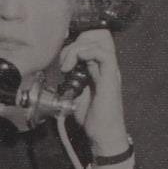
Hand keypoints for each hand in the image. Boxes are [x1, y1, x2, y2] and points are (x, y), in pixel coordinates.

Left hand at [58, 29, 130, 156]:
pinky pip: (103, 54)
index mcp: (99, 67)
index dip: (77, 39)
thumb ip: (70, 78)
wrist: (103, 134)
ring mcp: (110, 70)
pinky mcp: (111, 78)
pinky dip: (85, 54)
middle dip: (76, 41)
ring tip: (66, 66)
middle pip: (98, 34)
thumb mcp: (74, 92)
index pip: (93, 39)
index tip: (62, 54)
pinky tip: (72, 68)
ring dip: (77, 49)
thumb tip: (56, 69)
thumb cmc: (91, 117)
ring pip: (99, 41)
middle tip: (63, 61)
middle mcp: (107, 65)